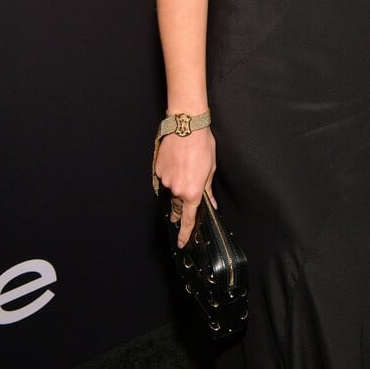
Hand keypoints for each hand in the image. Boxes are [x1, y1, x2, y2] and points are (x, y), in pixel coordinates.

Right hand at [154, 126, 216, 246]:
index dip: (185, 233)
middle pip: (178, 206)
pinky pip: (164, 178)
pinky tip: (176, 162)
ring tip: (184, 167)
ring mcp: (166, 180)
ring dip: (177, 185)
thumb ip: (208, 189)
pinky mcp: (158, 170)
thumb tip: (210, 202)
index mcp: (193, 191)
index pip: (189, 218)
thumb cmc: (202, 145)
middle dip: (180, 209)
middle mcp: (177, 189)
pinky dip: (170, 174)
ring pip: (171, 190)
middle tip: (182, 204)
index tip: (182, 242)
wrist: (186, 126)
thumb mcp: (211, 168)